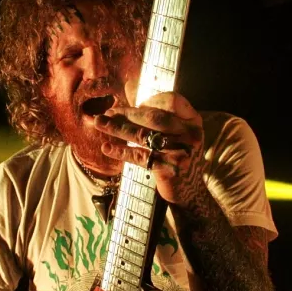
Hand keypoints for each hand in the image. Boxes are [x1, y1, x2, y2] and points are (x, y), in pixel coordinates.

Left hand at [94, 86, 204, 207]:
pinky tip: (107, 147)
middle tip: (106, 113)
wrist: (190, 189)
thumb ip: (162, 119)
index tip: (134, 105)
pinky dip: (121, 151)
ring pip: (143, 135)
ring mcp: (179, 152)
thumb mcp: (180, 134)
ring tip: (99, 122)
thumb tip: (127, 108)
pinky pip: (140, 156)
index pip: (172, 101)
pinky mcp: (168, 169)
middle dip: (127, 113)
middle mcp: (189, 135)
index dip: (151, 101)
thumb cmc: (177, 156)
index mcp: (193, 121)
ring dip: (117, 128)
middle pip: (153, 118)